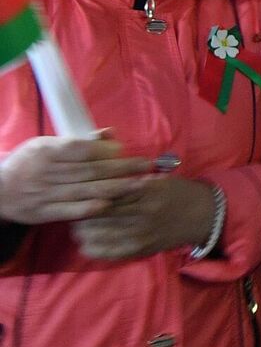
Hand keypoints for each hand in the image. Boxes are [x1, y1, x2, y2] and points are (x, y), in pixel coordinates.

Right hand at [0, 136, 153, 223]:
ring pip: (85, 190)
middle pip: (89, 170)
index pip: (81, 150)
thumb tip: (110, 133)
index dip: (105, 150)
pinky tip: (111, 204)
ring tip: (140, 184)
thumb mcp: (45, 145)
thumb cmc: (29, 163)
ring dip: (116, 188)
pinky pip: (71, 211)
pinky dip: (91, 207)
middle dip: (121, 168)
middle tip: (146, 165)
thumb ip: (78, 141)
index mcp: (46, 151)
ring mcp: (44, 194)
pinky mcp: (44, 213)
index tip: (125, 150)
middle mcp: (45, 172)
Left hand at [72, 176, 217, 260]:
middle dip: (80, 213)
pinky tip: (88, 241)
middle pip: (96, 215)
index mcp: (145, 191)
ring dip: (82, 231)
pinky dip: (91, 247)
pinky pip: (105, 253)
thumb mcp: (156, 177)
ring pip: (96, 235)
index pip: (103, 194)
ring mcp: (140, 235)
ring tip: (80, 225)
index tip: (79, 193)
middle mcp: (141, 214)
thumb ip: (127, 175)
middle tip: (75, 210)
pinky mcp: (139, 250)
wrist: (203, 216)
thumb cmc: (177, 192)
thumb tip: (99, 167)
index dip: (86, 195)